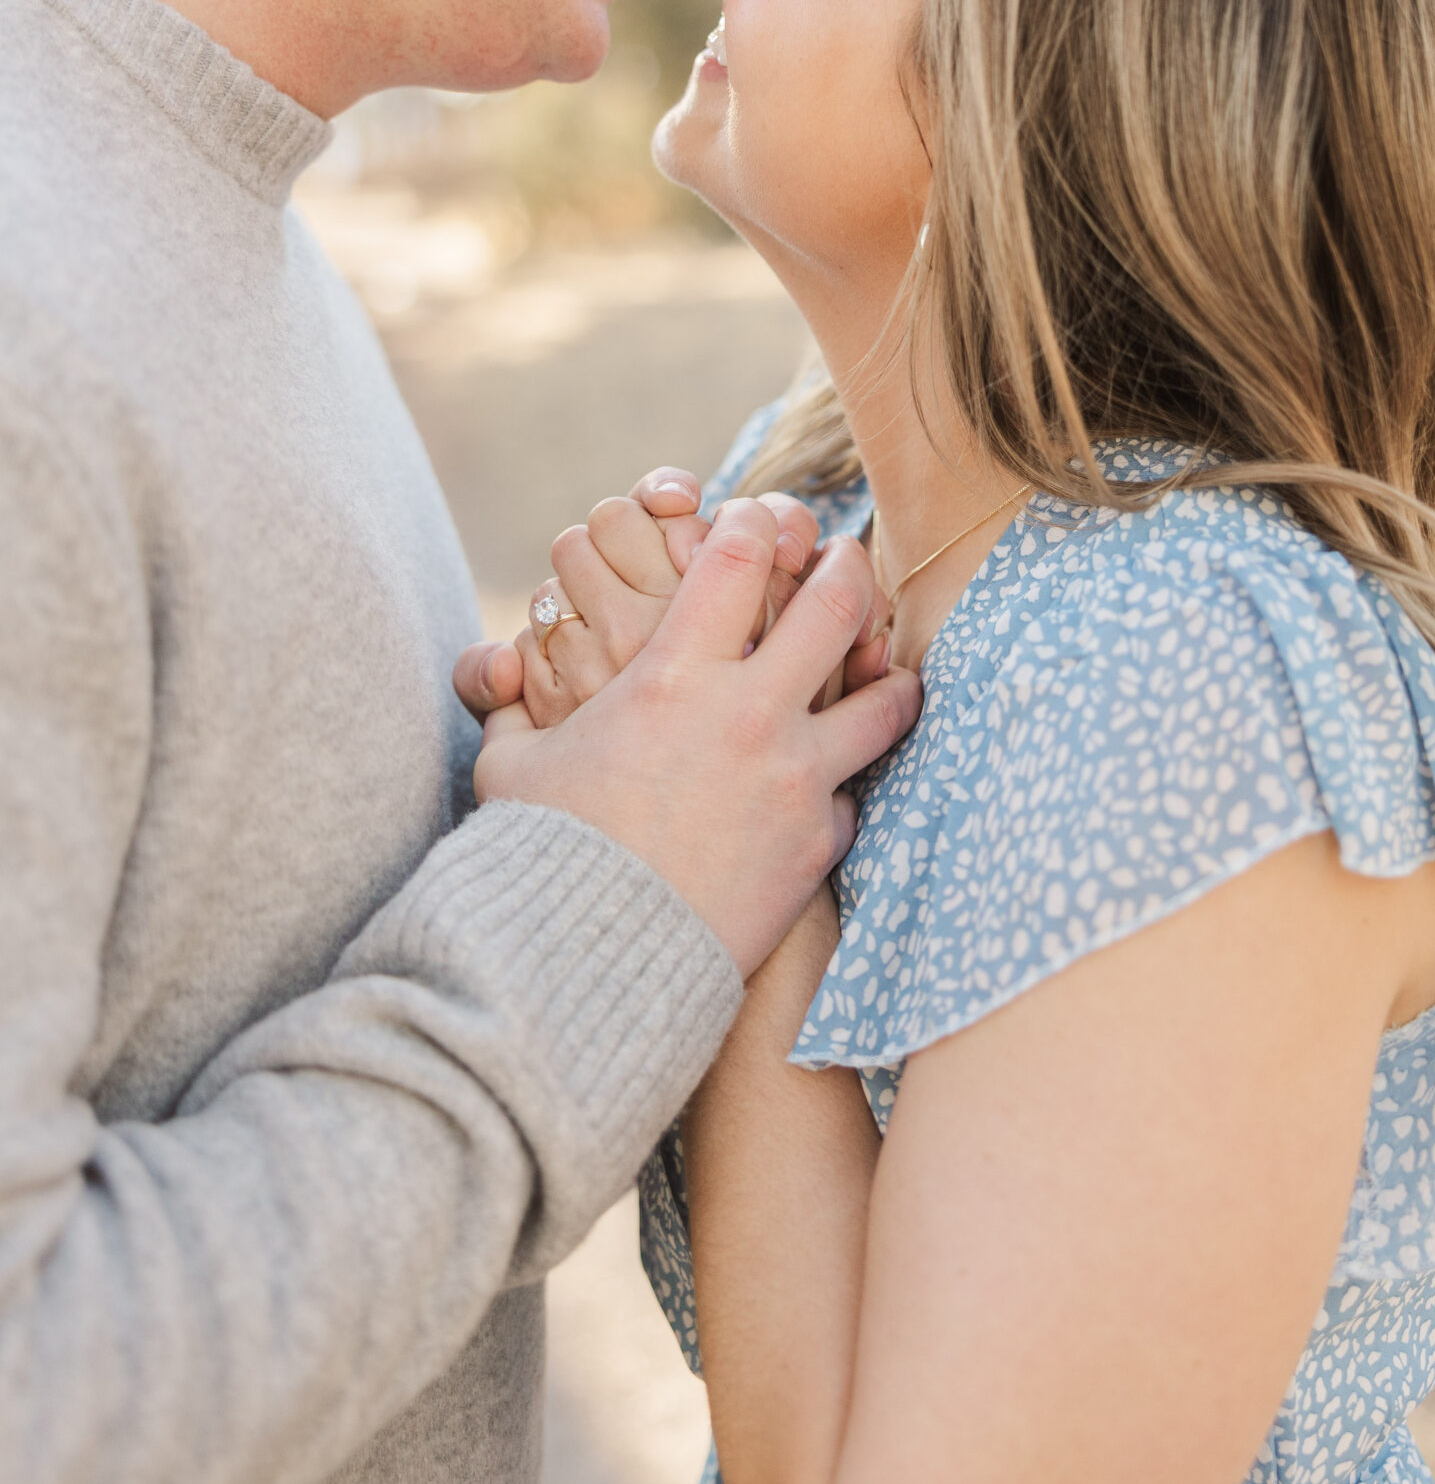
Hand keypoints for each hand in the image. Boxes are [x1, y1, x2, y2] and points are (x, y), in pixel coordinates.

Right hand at [473, 498, 921, 975]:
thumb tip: (497, 672)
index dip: (755, 520)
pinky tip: (832, 782)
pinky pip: (852, 796)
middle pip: (836, 603)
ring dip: (888, 674)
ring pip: (884, 700)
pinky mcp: (816, 845)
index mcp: (673, 672)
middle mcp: (749, 714)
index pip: (740, 553)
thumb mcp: (513, 766)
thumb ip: (516, 706)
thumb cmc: (536, 856)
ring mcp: (794, 779)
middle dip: (848, 566)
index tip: (760, 518)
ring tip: (887, 667)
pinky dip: (843, 785)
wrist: (586, 966)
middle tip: (847, 558)